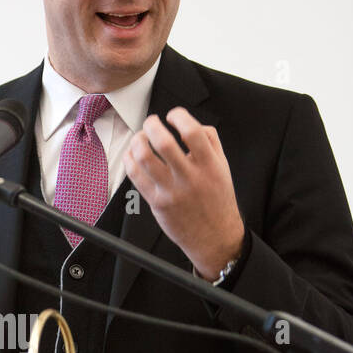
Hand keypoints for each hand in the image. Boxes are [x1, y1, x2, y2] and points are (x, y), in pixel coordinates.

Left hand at [123, 107, 245, 279]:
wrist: (214, 236)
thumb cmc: (216, 199)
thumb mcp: (223, 166)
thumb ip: (210, 141)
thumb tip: (187, 125)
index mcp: (210, 165)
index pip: (192, 132)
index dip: (179, 116)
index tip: (173, 115)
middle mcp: (190, 178)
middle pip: (164, 143)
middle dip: (152, 125)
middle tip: (151, 123)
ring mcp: (172, 191)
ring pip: (145, 158)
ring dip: (138, 141)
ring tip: (140, 138)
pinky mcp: (157, 203)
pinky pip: (136, 176)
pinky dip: (130, 160)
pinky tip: (133, 155)